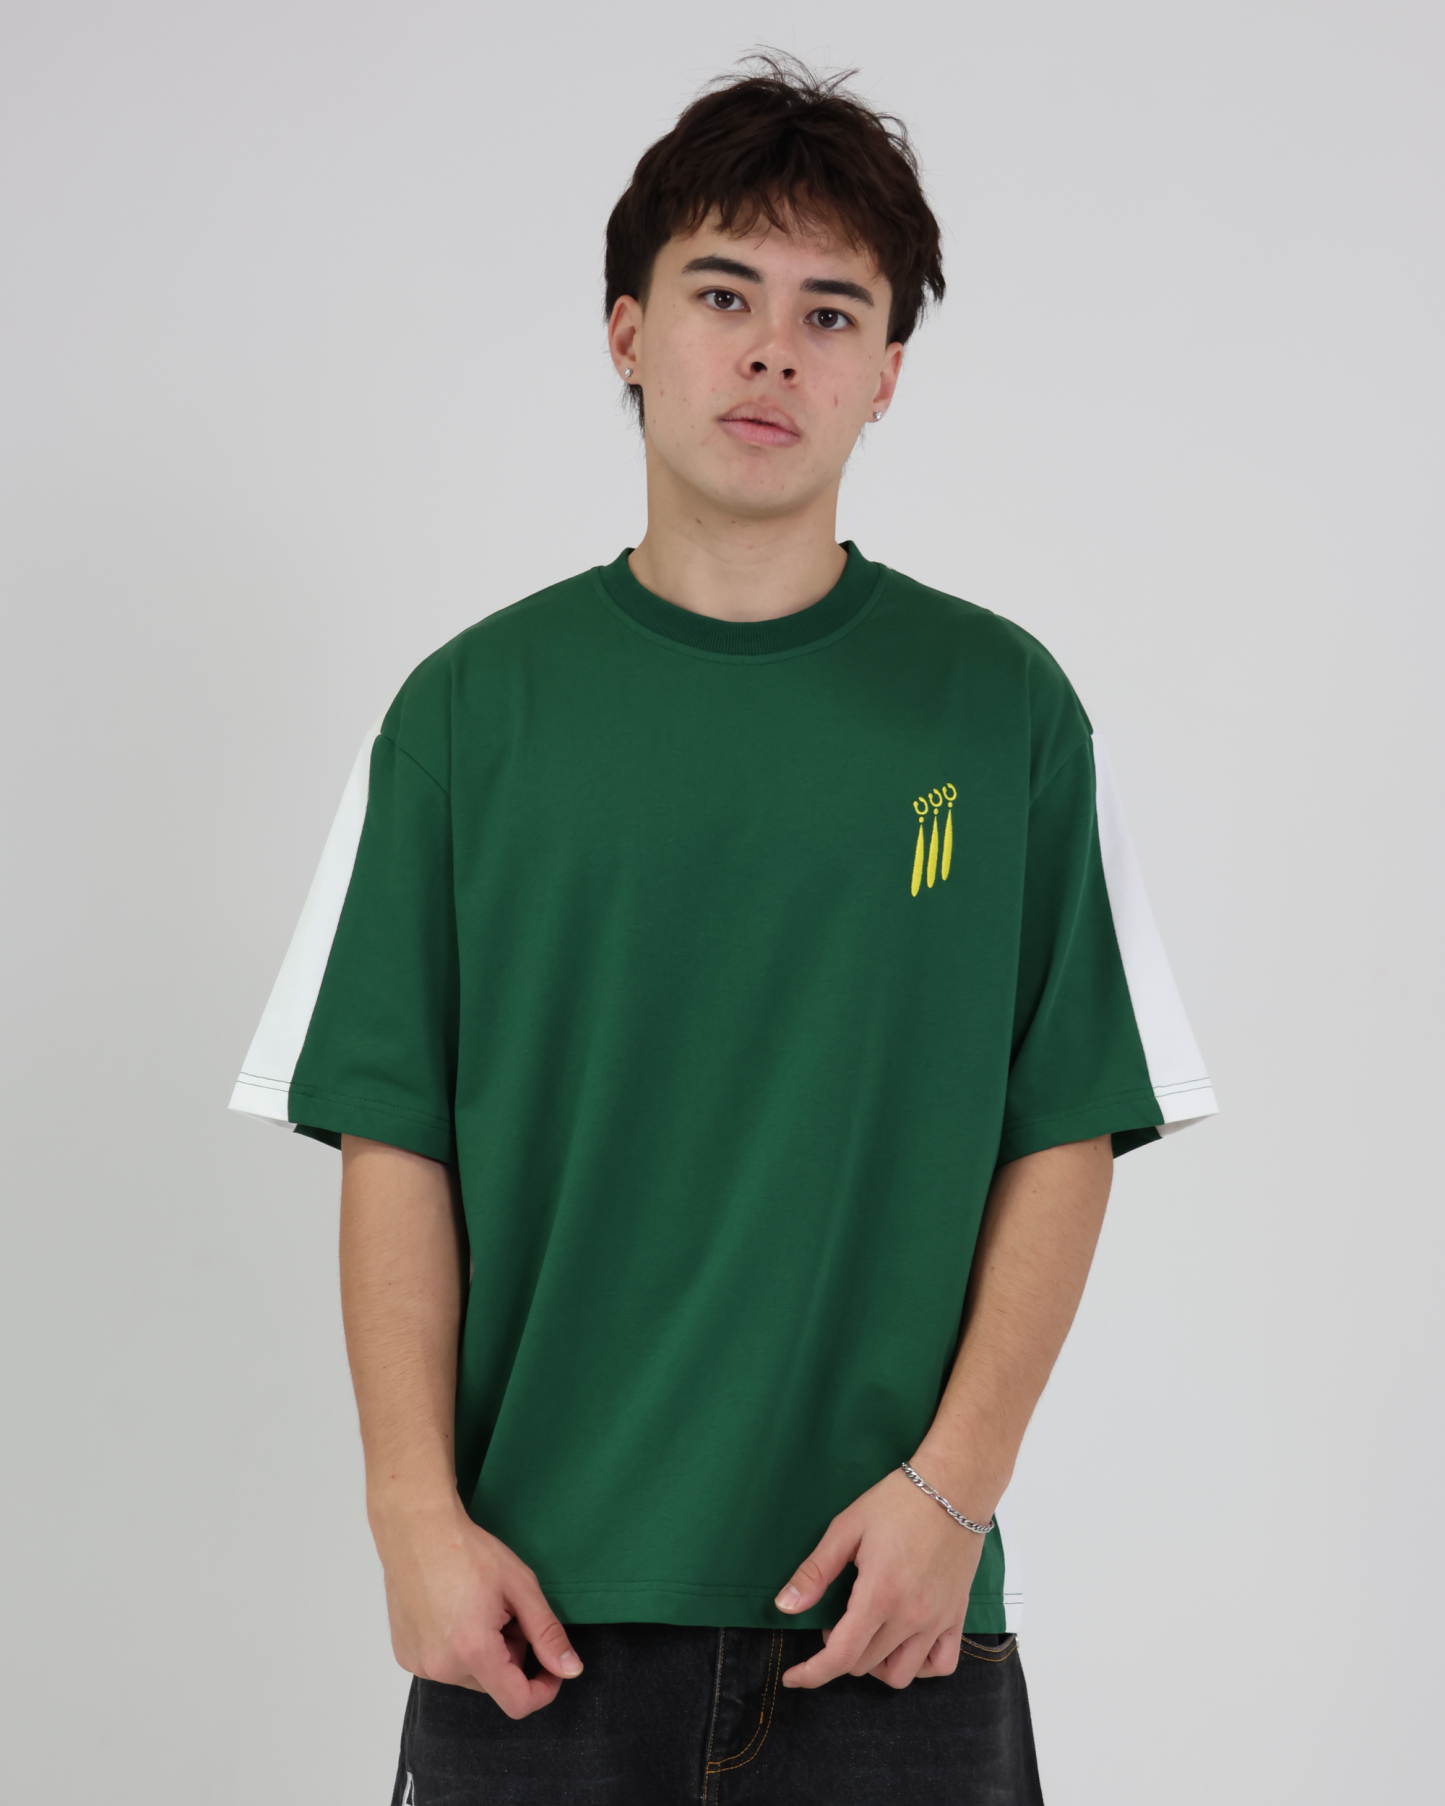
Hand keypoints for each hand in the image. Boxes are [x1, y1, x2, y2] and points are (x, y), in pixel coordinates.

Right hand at [372, 1494, 582, 1718]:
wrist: (418, 1530)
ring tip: (480, 1608)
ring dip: (485, 1653)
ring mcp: (419, 1664)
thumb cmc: (469, 1552)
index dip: (544, 1689)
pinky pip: (445, 1665)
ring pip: (471, 1675)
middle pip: (495, 1684)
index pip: (518, 1702)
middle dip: (512, 1655)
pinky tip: (455, 1612)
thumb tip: (571, 1670)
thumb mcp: (521, 1587)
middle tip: (508, 1612)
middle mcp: (442, 1668)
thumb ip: (547, 1633)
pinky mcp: (405, 1655)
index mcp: (474, 1652)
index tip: (552, 1666)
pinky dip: (459, 1649)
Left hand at [773, 1466, 987, 1689]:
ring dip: (875, 1664)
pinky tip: (904, 1644)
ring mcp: (937, 1620)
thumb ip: (815, 1571)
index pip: (840, 1656)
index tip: (793, 1677)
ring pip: (900, 1674)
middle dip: (840, 1652)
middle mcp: (910, 1617)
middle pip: (864, 1665)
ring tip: (868, 1634)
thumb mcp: (847, 1528)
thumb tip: (785, 1606)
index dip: (812, 1673)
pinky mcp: (957, 1616)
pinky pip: (940, 1665)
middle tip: (837, 1618)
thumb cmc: (899, 1501)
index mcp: (879, 1595)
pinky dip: (919, 1666)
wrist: (953, 1487)